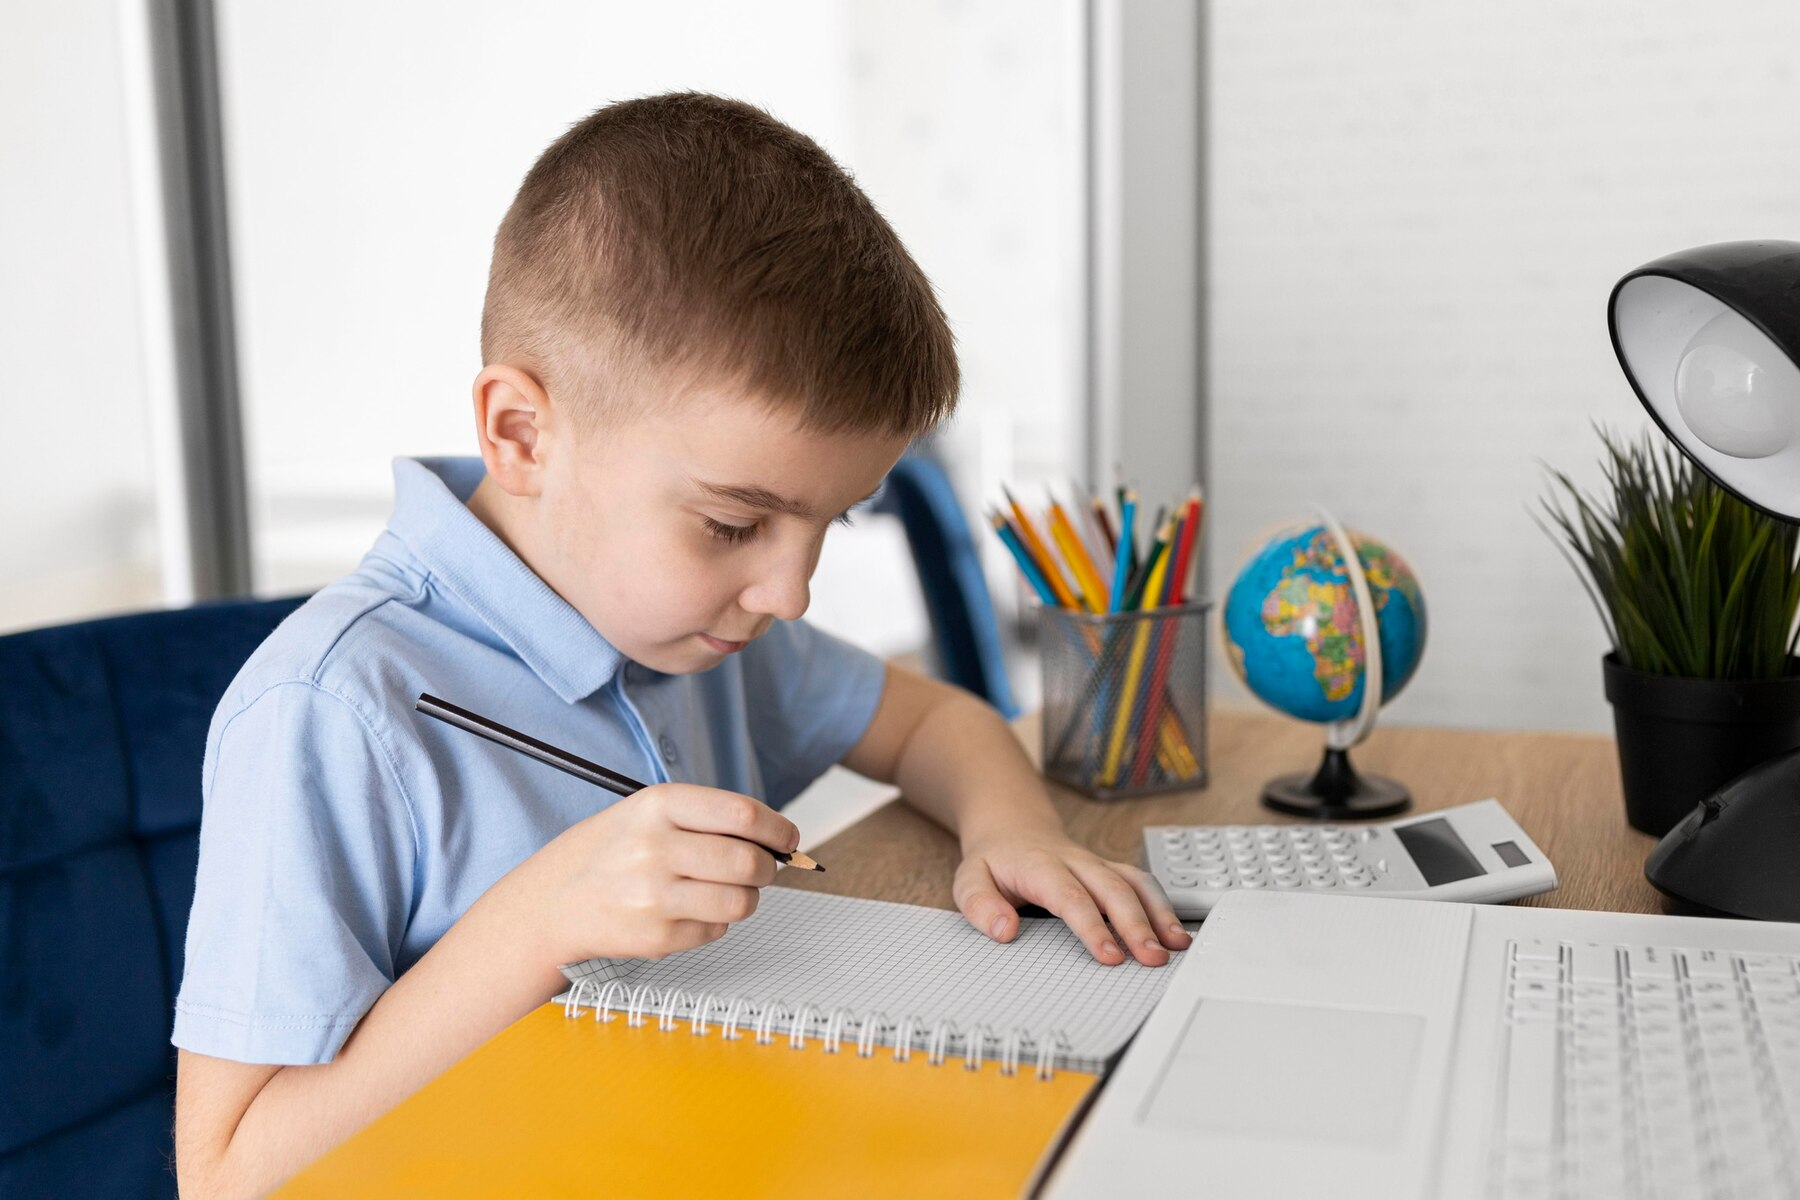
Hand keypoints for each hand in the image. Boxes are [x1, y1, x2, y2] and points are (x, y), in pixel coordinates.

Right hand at [523, 783, 798, 963]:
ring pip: (741, 901)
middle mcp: (654, 848)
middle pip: (748, 861)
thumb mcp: (646, 813)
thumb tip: (776, 840)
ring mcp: (654, 896)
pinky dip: (714, 922)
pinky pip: (717, 930)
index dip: (777, 828)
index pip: (741, 814)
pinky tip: (686, 910)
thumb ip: (706, 819)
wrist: (551, 904)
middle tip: (760, 869)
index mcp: (656, 806)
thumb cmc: (607, 854)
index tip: (788, 838)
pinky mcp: (656, 936)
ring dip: (746, 898)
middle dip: (766, 868)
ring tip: (722, 890)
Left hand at [954, 828, 1191, 965]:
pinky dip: (1163, 907)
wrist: (1013, 827)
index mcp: (1041, 866)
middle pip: (1113, 889)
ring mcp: (1097, 865)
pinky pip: (1142, 884)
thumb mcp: (969, 879)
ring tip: (1175, 947)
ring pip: (1134, 883)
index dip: (1092, 927)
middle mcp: (1076, 862)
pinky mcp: (1110, 871)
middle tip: (1152, 958)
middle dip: (1136, 924)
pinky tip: (1176, 934)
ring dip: (1158, 914)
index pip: (1071, 897)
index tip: (1109, 956)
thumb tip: (1003, 930)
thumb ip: (980, 904)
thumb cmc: (994, 860)